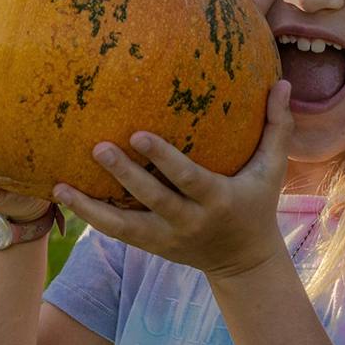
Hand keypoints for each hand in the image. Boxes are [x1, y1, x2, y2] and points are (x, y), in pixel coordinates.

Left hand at [51, 82, 295, 278]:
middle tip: (97, 148)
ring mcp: (167, 238)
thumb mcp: (271, 170)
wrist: (243, 262)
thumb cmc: (257, 203)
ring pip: (124, 226)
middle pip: (151, 199)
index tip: (138, 134)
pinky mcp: (152, 247)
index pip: (187, 178)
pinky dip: (90, 218)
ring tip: (60, 187)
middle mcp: (188, 221)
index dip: (163, 158)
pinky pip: (116, 234)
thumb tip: (284, 83)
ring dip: (91, 208)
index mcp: (217, 199)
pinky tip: (65, 197)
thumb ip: (277, 127)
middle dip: (124, 176)